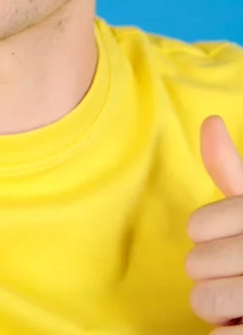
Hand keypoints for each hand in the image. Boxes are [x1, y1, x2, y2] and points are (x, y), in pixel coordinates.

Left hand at [186, 116, 242, 332]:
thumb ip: (231, 169)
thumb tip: (210, 120)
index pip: (198, 225)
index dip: (208, 236)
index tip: (235, 238)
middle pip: (196, 264)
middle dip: (212, 273)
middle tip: (242, 274)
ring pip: (204, 300)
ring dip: (217, 307)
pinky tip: (242, 325)